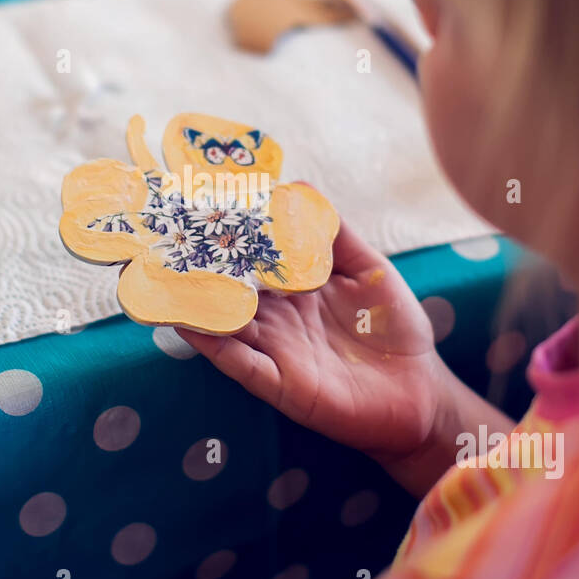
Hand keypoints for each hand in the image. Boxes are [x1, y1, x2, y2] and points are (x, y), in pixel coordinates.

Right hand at [177, 219, 444, 464]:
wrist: (420, 393)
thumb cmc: (393, 330)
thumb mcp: (368, 270)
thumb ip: (335, 234)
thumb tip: (299, 186)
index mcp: (292, 291)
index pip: (251, 259)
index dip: (225, 236)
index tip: (194, 205)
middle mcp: (275, 319)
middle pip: (228, 290)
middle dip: (195, 268)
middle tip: (158, 239)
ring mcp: (275, 352)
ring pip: (224, 324)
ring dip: (194, 304)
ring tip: (159, 278)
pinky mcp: (282, 385)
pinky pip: (240, 363)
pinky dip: (213, 345)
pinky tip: (188, 325)